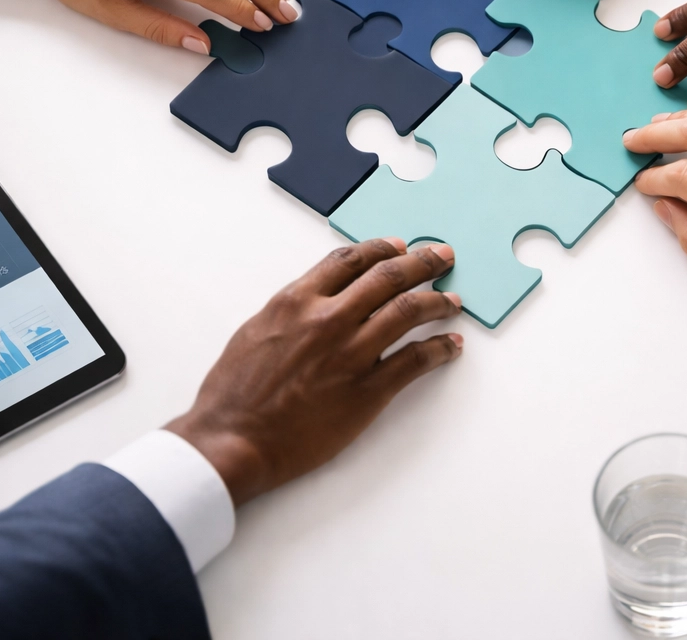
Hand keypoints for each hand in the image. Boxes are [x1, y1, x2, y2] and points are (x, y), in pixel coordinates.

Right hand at [166, 238, 463, 505]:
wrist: (232, 440)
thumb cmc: (234, 394)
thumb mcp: (255, 331)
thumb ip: (291, 311)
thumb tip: (314, 302)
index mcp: (297, 300)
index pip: (350, 259)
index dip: (381, 249)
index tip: (399, 247)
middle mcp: (328, 319)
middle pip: (388, 277)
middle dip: (422, 262)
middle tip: (441, 256)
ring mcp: (350, 353)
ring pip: (409, 312)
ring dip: (438, 302)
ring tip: (453, 300)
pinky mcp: (367, 391)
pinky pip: (415, 360)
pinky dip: (439, 349)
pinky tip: (450, 346)